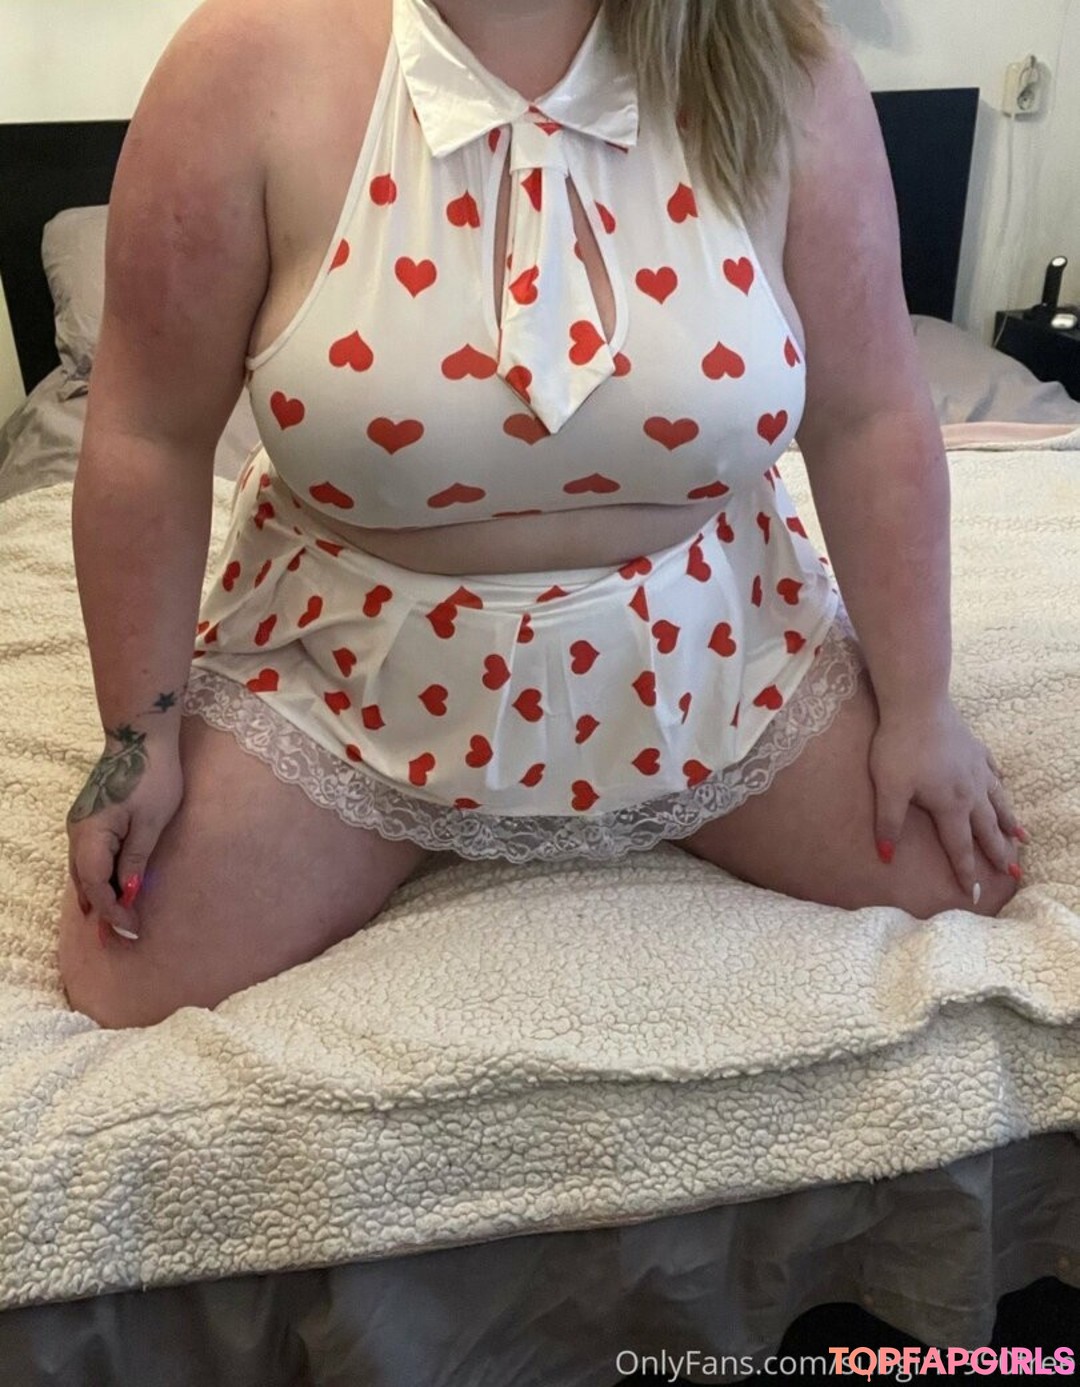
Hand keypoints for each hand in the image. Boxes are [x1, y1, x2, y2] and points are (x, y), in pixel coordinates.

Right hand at [66, 729, 184, 939]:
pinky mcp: (90, 819)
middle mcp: (78, 832)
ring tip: (112, 924)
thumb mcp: (151, 822)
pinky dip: (98, 878)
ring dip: (98, 896)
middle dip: (102, 911)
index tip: (131, 930)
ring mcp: (80, 824)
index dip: (112, 910)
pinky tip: (107, 891)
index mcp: (91, 834)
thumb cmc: (153, 776)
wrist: (141, 737)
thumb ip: (136, 860)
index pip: (95, 885)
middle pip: (85, 881)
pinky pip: (88, 857)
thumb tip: (128, 894)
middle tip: (120, 938)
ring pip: (83, 870)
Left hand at [868, 697, 1022, 901]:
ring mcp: (976, 767)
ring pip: (998, 801)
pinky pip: (992, 771)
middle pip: (987, 829)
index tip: (975, 895)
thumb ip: (888, 823)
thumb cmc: (899, 745)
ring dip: (1009, 822)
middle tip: (1014, 874)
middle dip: (1000, 854)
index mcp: (950, 805)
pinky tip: (1002, 784)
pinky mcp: (974, 747)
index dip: (966, 872)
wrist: (917, 702)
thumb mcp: (888, 788)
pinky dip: (999, 783)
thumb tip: (885, 857)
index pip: (959, 847)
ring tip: (1022, 838)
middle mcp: (970, 790)